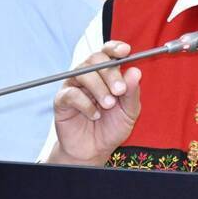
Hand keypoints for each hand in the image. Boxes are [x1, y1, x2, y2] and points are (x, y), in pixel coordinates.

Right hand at [48, 41, 140, 165]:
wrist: (94, 150)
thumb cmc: (111, 127)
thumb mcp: (129, 111)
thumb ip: (132, 92)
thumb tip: (136, 71)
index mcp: (106, 73)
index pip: (108, 51)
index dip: (115, 48)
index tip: (125, 51)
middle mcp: (89, 75)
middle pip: (96, 58)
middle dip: (110, 73)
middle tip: (119, 90)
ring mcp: (74, 85)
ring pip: (84, 73)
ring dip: (99, 89)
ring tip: (108, 105)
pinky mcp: (62, 100)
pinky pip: (71, 93)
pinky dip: (85, 104)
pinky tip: (94, 115)